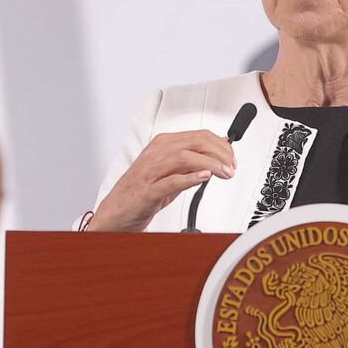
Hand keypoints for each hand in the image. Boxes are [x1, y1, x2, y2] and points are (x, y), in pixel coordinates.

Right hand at [89, 130, 235, 231]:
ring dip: (211, 165)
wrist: (115, 212)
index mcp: (163, 144)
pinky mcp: (147, 191)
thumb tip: (218, 156)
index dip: (221, 145)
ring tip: (224, 173)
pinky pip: (171, 181)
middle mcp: (156, 153)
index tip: (232, 158)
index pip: (199, 136)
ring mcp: (150, 171)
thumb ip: (191, 163)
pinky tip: (204, 178)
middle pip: (195, 142)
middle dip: (220, 153)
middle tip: (232, 167)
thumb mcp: (171, 172)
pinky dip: (190, 178)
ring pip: (185, 157)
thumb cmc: (142, 191)